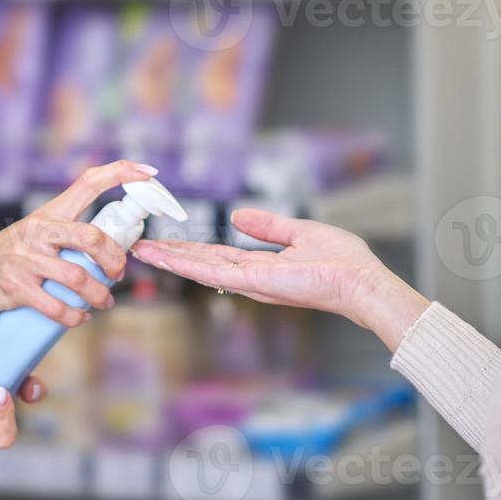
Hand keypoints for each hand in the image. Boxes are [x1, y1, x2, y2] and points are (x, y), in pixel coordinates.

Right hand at [0, 160, 156, 334]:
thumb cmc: (2, 260)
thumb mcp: (31, 238)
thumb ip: (64, 239)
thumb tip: (108, 252)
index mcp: (47, 214)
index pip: (88, 182)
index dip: (121, 173)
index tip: (149, 172)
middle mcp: (37, 231)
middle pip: (91, 236)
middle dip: (114, 259)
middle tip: (119, 274)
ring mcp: (24, 259)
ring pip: (78, 277)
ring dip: (98, 296)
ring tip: (101, 304)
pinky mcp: (13, 287)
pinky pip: (55, 305)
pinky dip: (73, 317)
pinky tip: (77, 319)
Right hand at [131, 208, 429, 350]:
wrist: (362, 282)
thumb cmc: (343, 261)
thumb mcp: (300, 232)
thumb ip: (268, 226)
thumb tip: (238, 216)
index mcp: (260, 265)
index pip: (216, 255)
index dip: (189, 248)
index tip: (164, 241)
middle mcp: (250, 277)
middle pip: (201, 264)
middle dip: (170, 256)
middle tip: (138, 248)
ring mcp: (250, 282)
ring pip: (200, 269)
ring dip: (170, 260)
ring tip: (141, 252)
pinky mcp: (255, 283)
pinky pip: (215, 272)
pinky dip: (188, 264)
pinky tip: (167, 257)